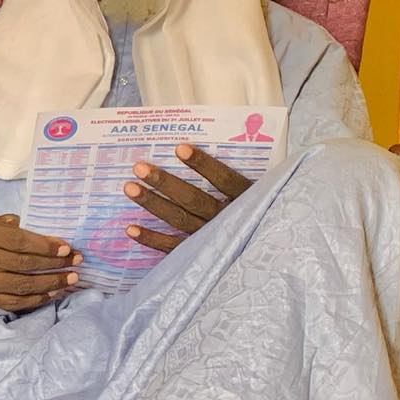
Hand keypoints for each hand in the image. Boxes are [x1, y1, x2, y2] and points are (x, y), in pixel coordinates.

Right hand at [0, 214, 81, 312]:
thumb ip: (16, 227)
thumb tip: (50, 240)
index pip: (18, 241)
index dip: (45, 246)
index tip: (66, 249)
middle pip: (22, 263)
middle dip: (53, 264)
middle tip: (76, 263)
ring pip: (20, 285)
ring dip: (50, 283)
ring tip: (69, 280)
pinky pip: (13, 302)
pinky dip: (36, 299)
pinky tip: (53, 293)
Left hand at [123, 143, 251, 252]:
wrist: (270, 252)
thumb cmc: (261, 210)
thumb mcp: (263, 191)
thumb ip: (239, 175)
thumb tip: (211, 144)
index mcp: (246, 199)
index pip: (224, 180)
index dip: (203, 165)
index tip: (180, 148)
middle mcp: (227, 220)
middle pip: (193, 199)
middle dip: (165, 183)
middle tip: (139, 167)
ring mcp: (211, 239)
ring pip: (179, 220)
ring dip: (153, 204)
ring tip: (129, 187)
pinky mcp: (199, 254)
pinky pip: (173, 248)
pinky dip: (152, 239)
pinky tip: (130, 229)